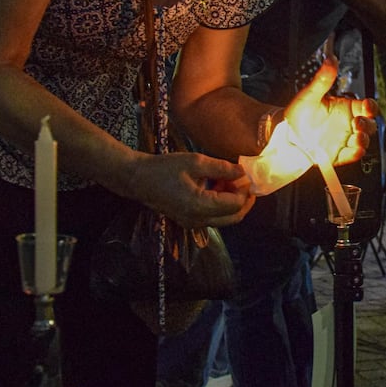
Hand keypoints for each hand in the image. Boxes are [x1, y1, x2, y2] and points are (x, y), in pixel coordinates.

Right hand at [133, 152, 254, 228]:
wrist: (138, 179)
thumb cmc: (164, 168)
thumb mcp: (195, 162)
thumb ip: (222, 168)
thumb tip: (243, 172)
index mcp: (200, 206)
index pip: (235, 204)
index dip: (245, 190)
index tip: (247, 174)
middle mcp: (198, 220)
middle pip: (234, 217)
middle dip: (244, 200)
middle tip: (245, 180)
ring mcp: (193, 223)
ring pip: (225, 219)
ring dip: (233, 202)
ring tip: (229, 179)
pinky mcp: (189, 220)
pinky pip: (213, 216)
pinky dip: (221, 204)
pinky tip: (217, 185)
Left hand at [284, 57, 377, 165]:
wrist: (285, 136)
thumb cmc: (298, 114)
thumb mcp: (309, 95)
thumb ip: (322, 79)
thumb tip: (330, 60)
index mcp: (347, 109)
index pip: (367, 107)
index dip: (371, 107)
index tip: (366, 107)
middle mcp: (349, 125)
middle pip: (370, 125)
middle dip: (367, 124)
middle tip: (357, 122)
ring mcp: (345, 140)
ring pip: (364, 141)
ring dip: (364, 139)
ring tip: (356, 136)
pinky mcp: (338, 155)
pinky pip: (352, 155)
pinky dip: (356, 153)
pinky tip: (354, 149)